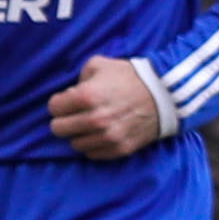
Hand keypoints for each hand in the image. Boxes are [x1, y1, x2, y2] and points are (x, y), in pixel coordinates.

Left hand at [45, 55, 165, 159]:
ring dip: (79, 134)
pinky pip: (93, 154)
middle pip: (58, 129)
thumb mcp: (100, 64)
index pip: (54, 108)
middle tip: (74, 115)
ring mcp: (108, 136)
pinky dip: (93, 145)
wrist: (165, 94)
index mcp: (87, 96)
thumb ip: (79, 77)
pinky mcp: (120, 149)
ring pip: (75, 144)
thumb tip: (69, 94)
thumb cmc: (130, 76)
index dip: (59, 103)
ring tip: (89, 125)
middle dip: (64, 120)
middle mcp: (95, 119)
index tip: (67, 101)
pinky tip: (100, 134)